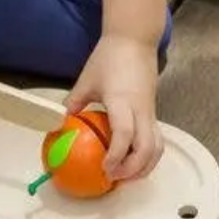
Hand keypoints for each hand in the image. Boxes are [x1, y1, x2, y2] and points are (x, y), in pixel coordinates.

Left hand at [64, 33, 162, 181]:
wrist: (135, 39)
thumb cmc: (109, 57)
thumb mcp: (87, 79)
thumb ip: (75, 102)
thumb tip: (60, 124)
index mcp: (122, 100)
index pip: (124, 133)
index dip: (116, 155)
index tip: (104, 168)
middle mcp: (140, 109)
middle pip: (147, 148)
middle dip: (132, 169)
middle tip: (113, 178)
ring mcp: (150, 111)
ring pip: (157, 147)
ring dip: (144, 166)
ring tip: (125, 176)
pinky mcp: (154, 111)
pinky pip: (157, 139)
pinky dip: (148, 156)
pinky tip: (133, 162)